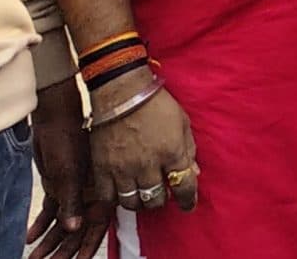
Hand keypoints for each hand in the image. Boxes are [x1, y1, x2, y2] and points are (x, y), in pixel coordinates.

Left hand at [28, 78, 107, 258]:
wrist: (54, 118)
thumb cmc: (69, 140)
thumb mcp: (69, 173)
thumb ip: (72, 202)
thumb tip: (75, 229)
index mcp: (100, 192)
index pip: (95, 228)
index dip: (87, 248)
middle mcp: (88, 195)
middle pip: (76, 231)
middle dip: (62, 251)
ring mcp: (72, 192)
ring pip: (61, 224)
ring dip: (48, 242)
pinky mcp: (57, 187)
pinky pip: (49, 213)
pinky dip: (40, 226)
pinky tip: (29, 238)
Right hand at [87, 70, 198, 218]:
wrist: (121, 91)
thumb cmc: (155, 102)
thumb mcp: (182, 121)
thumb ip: (188, 149)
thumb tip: (194, 172)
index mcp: (172, 152)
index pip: (184, 186)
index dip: (188, 200)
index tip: (188, 205)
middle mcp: (148, 165)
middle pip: (156, 200)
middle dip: (162, 200)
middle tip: (161, 194)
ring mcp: (123, 169)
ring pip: (133, 203)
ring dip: (140, 203)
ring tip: (142, 194)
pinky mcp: (102, 169)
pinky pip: (107, 198)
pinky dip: (115, 200)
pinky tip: (120, 192)